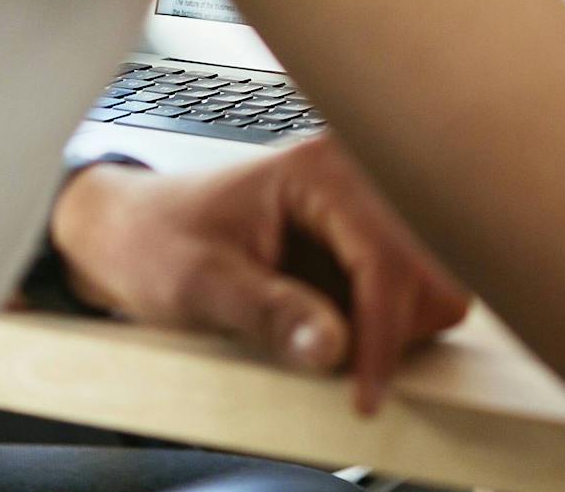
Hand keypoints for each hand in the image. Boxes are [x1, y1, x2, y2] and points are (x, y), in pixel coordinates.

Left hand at [46, 134, 469, 411]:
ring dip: (394, 325)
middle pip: (429, 266)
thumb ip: (270, 315)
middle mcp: (360, 174)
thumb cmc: (159, 244)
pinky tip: (337, 328)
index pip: (388, 255)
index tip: (365, 395)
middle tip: (345, 367)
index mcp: (324, 169)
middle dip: (398, 325)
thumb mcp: (200, 286)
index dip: (384, 332)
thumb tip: (333, 350)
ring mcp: (369, 203)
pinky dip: (386, 322)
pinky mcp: (366, 234)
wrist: (133, 232)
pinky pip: (410, 287)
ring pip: (431, 278)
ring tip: (331, 343)